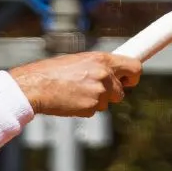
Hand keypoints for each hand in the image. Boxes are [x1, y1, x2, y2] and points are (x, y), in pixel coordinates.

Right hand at [10, 53, 142, 117]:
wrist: (36, 86)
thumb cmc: (51, 72)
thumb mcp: (78, 61)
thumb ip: (97, 66)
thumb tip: (110, 73)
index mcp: (102, 59)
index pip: (135, 67)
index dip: (133, 75)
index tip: (130, 79)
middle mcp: (104, 75)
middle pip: (121, 90)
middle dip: (112, 92)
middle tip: (97, 90)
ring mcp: (99, 93)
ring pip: (107, 102)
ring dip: (96, 100)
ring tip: (75, 92)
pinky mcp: (91, 107)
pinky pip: (94, 110)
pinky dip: (85, 108)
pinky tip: (71, 100)